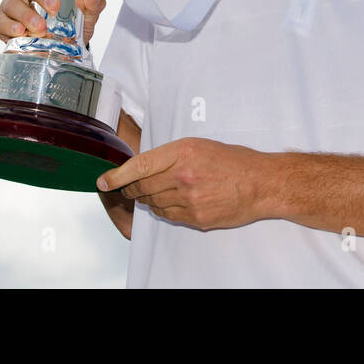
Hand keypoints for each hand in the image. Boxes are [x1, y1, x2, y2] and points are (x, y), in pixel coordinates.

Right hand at [0, 0, 106, 43]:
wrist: (65, 50)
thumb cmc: (71, 24)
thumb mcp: (88, 13)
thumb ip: (94, 1)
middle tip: (54, 7)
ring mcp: (12, 5)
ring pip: (11, 3)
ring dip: (27, 15)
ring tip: (41, 28)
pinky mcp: (3, 23)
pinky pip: (0, 22)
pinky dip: (11, 28)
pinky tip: (22, 33)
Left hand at [96, 137, 272, 230]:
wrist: (261, 183)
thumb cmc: (234, 161)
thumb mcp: (200, 146)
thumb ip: (172, 155)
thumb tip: (145, 166)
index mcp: (183, 152)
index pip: (139, 165)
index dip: (117, 176)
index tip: (103, 181)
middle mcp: (183, 175)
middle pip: (143, 187)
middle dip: (130, 189)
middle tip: (126, 188)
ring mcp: (190, 199)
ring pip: (154, 203)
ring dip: (149, 199)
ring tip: (161, 192)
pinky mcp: (196, 217)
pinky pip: (169, 216)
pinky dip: (165, 210)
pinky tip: (173, 202)